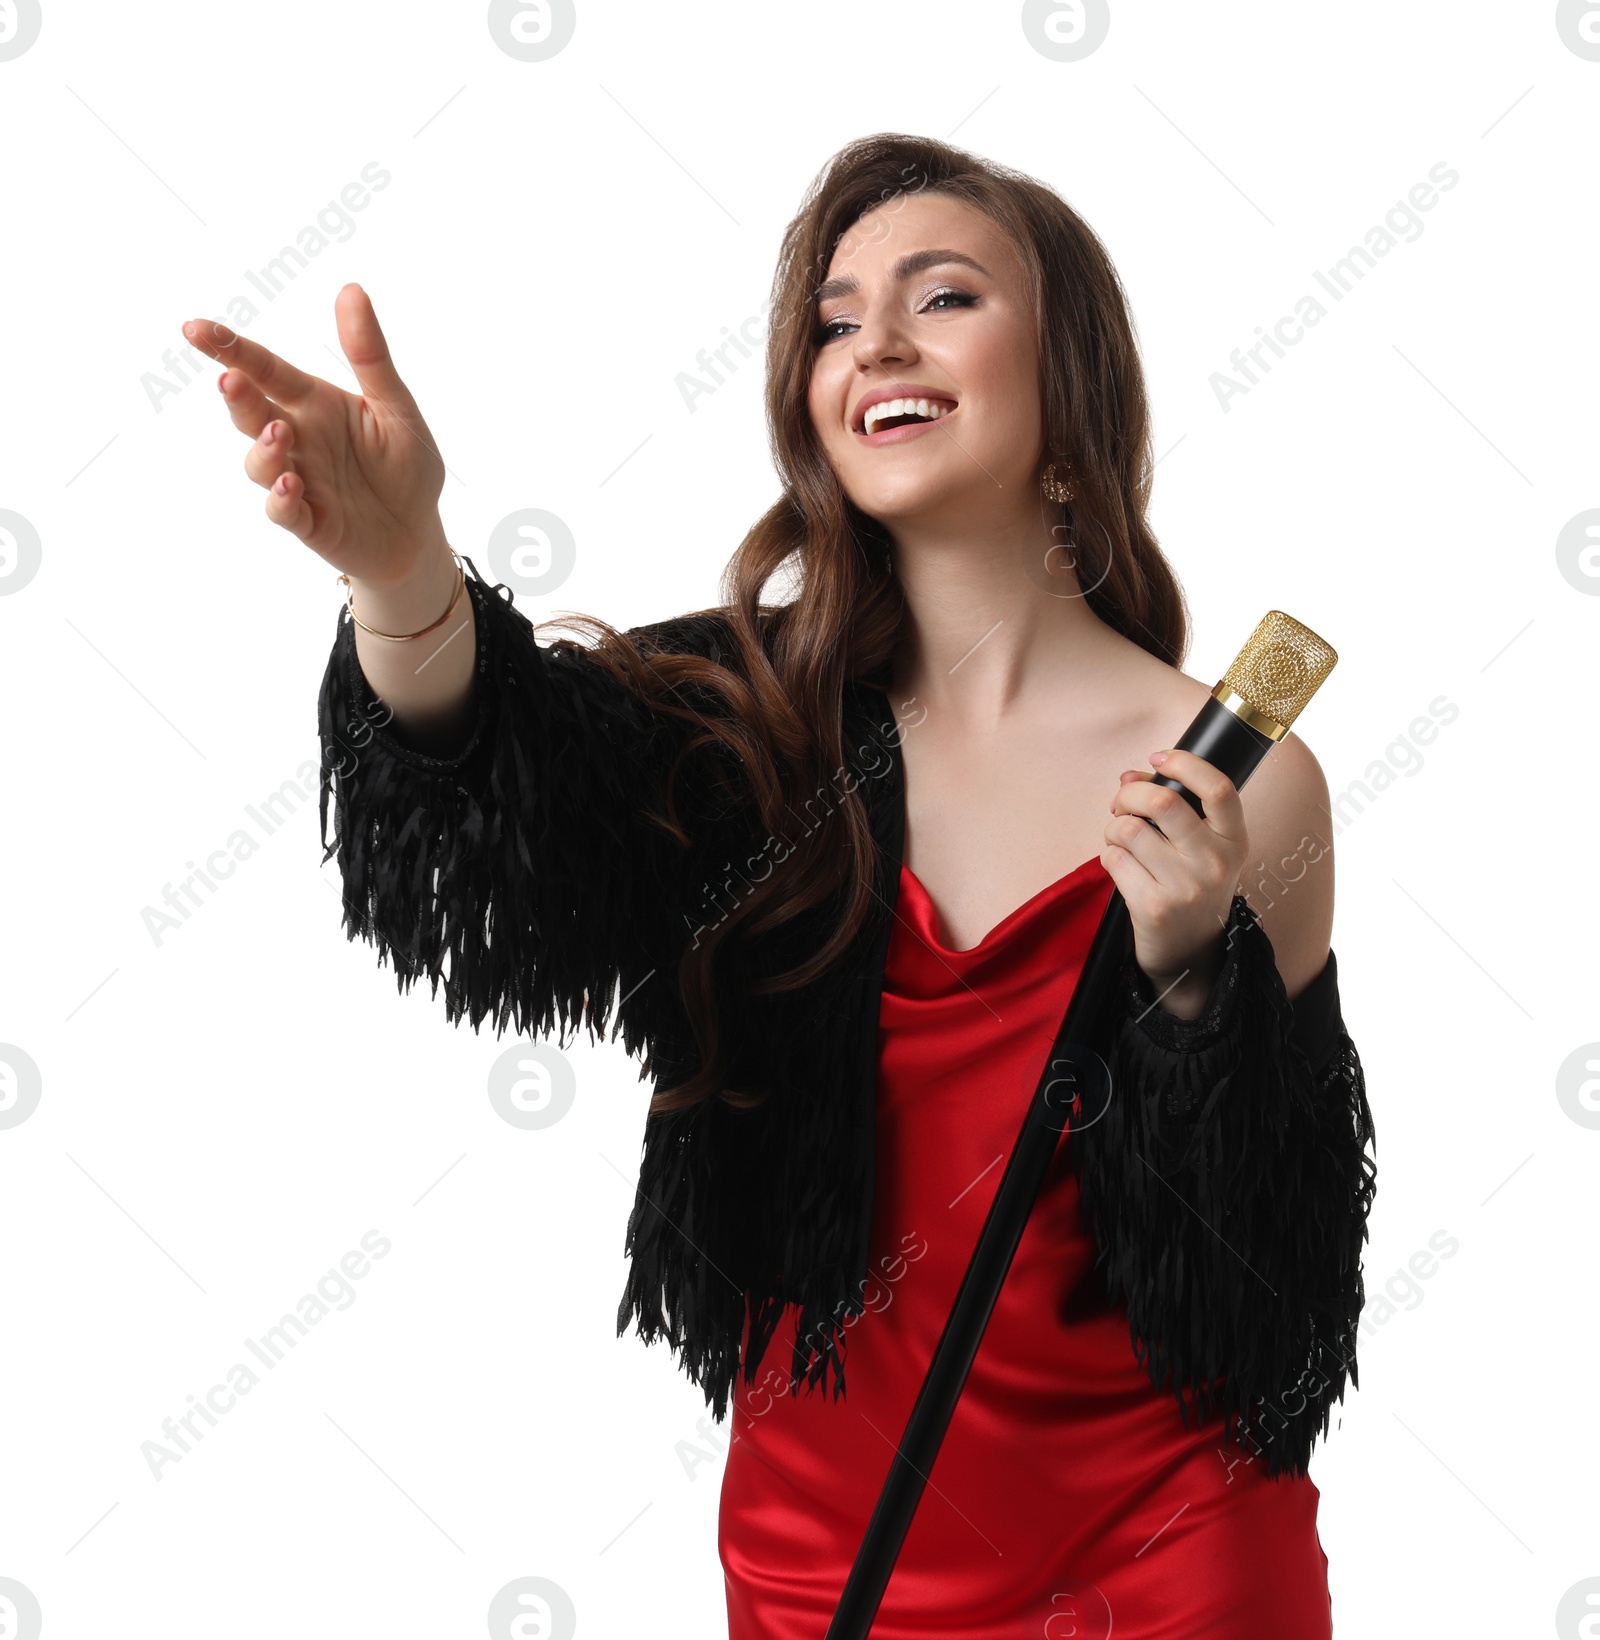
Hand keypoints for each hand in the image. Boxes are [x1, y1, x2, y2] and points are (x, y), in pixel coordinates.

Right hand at [181, 283, 446, 584]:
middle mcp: (297, 438)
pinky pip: (283, 510)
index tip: (195, 328)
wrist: (418, 532)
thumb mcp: (395, 407)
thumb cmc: (406, 466)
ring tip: (281, 433)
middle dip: (238, 396)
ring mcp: (298, 480)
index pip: (265, 369)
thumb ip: (369, 355)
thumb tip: (351, 289)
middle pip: (252, 412)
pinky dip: (281, 498)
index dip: (230, 349)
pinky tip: (291, 484)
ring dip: (264, 448)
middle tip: (231, 379)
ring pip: (259, 462)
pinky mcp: (308, 521)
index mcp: (313, 403)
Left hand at [1101, 749, 1249, 1018]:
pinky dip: (1108, 855)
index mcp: (1234, 841)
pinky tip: (1120, 866)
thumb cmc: (1190, 887)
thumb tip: (1129, 776)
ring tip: (1120, 840)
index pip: (1219, 789)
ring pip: (1128, 829)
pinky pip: (1113, 859)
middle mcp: (1215, 864)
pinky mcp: (1153, 907)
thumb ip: (1171, 807)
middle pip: (1162, 802)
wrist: (1190, 953)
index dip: (1185, 764)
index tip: (1158, 757)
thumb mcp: (1199, 848)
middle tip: (1123, 803)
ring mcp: (1185, 887)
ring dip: (1113, 828)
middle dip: (1130, 794)